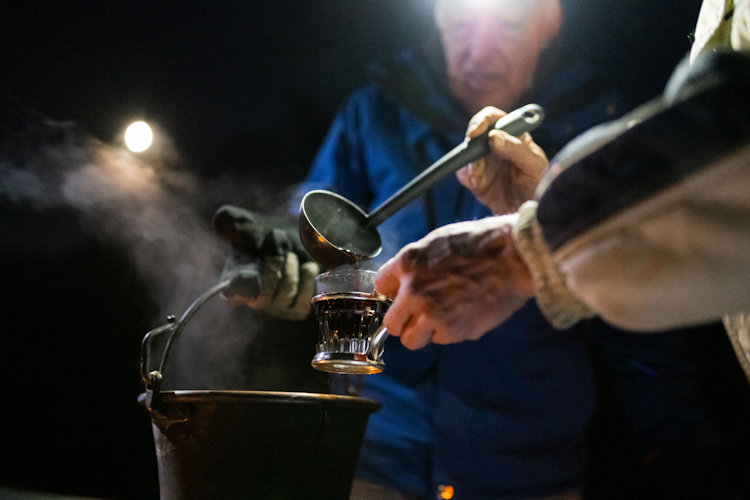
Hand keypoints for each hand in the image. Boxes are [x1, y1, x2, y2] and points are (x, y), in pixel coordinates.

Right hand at [213, 205, 319, 320]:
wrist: (300, 244)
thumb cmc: (270, 238)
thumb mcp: (253, 226)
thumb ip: (235, 222)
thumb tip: (221, 220)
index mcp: (233, 280)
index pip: (231, 292)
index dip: (240, 284)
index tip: (249, 272)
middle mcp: (252, 299)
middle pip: (262, 293)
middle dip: (273, 263)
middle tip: (278, 239)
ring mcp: (275, 307)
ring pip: (285, 293)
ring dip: (291, 268)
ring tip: (291, 255)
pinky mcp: (296, 310)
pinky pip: (304, 300)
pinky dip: (307, 279)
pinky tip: (306, 267)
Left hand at [375, 215, 533, 349]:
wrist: (514, 257)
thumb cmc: (479, 244)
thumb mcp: (436, 242)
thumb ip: (413, 265)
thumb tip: (401, 284)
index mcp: (409, 264)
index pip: (381, 287)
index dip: (392, 292)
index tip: (400, 295)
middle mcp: (415, 292)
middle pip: (391, 325)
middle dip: (402, 322)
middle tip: (414, 317)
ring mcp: (434, 315)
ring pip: (413, 340)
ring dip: (423, 332)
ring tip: (442, 316)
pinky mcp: (455, 331)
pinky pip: (442, 339)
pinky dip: (450, 331)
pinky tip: (464, 313)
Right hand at [456, 106, 547, 213]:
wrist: (528, 212)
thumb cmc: (537, 185)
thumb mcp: (534, 166)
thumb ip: (517, 149)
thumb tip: (493, 137)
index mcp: (512, 135)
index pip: (494, 118)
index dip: (482, 120)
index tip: (476, 132)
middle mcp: (495, 145)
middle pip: (474, 133)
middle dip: (471, 144)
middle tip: (472, 157)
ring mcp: (483, 161)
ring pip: (466, 154)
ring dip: (470, 165)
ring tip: (479, 179)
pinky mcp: (475, 178)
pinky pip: (463, 173)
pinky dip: (468, 177)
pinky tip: (478, 185)